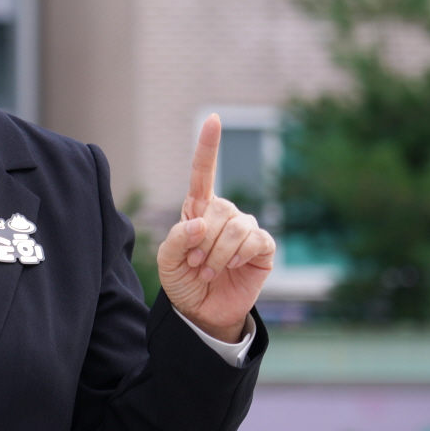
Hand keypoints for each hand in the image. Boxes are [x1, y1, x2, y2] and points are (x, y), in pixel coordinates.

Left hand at [157, 114, 275, 341]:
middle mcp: (223, 213)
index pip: (203, 173)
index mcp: (198, 209)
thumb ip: (175, 238)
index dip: (208, 147)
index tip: (213, 119)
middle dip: (201, 243)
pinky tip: (231, 266)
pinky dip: (238, 255)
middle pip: (217, 211)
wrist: (202, 311)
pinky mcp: (263, 247)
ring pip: (235, 227)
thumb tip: (198, 223)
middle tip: (195, 263)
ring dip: (216, 254)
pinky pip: (254, 240)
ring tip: (208, 270)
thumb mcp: (166, 261)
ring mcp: (245, 229)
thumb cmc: (183, 280)